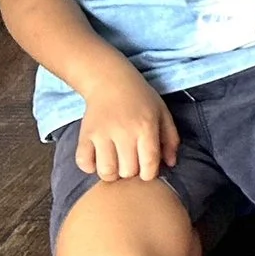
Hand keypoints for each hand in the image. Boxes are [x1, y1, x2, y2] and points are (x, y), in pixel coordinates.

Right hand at [76, 66, 177, 181]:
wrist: (111, 81)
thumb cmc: (141, 99)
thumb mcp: (162, 113)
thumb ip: (170, 139)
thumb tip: (170, 164)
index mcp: (146, 126)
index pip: (149, 164)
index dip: (150, 174)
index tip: (147, 170)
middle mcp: (124, 131)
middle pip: (128, 171)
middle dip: (131, 172)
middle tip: (131, 162)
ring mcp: (102, 134)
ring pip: (106, 172)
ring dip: (112, 173)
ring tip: (115, 163)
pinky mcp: (85, 135)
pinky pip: (84, 163)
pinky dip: (90, 167)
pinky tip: (98, 159)